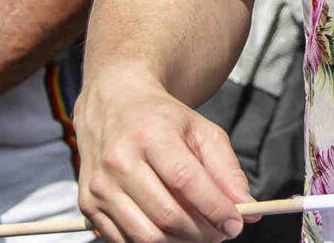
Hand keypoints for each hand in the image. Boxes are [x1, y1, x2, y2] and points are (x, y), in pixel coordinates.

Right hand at [76, 72, 250, 242]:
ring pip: (147, 236)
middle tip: (220, 233)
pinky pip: (125, 242)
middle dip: (202, 232)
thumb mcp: (200, 130)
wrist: (111, 104)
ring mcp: (100, 185)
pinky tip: (171, 232)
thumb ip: (226, 169)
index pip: (186, 180)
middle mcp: (119, 159)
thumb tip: (246, 208)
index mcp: (150, 134)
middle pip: (167, 214)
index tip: (235, 224)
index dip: (214, 208)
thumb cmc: (160, 119)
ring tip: (199, 235)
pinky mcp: (87, 205)